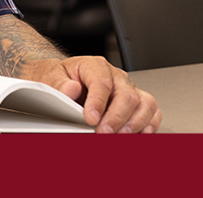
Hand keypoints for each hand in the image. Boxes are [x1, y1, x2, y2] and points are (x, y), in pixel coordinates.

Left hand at [28, 56, 161, 132]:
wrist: (64, 80)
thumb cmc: (61, 78)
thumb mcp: (50, 76)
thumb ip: (58, 83)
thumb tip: (71, 89)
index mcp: (95, 66)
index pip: (102, 82)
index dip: (97, 102)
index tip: (90, 118)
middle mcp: (116, 76)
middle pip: (126, 95)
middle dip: (116, 117)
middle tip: (104, 133)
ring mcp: (129, 88)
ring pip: (145, 103)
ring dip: (134, 123)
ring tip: (119, 136)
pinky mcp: (137, 102)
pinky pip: (152, 111)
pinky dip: (149, 125)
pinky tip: (137, 134)